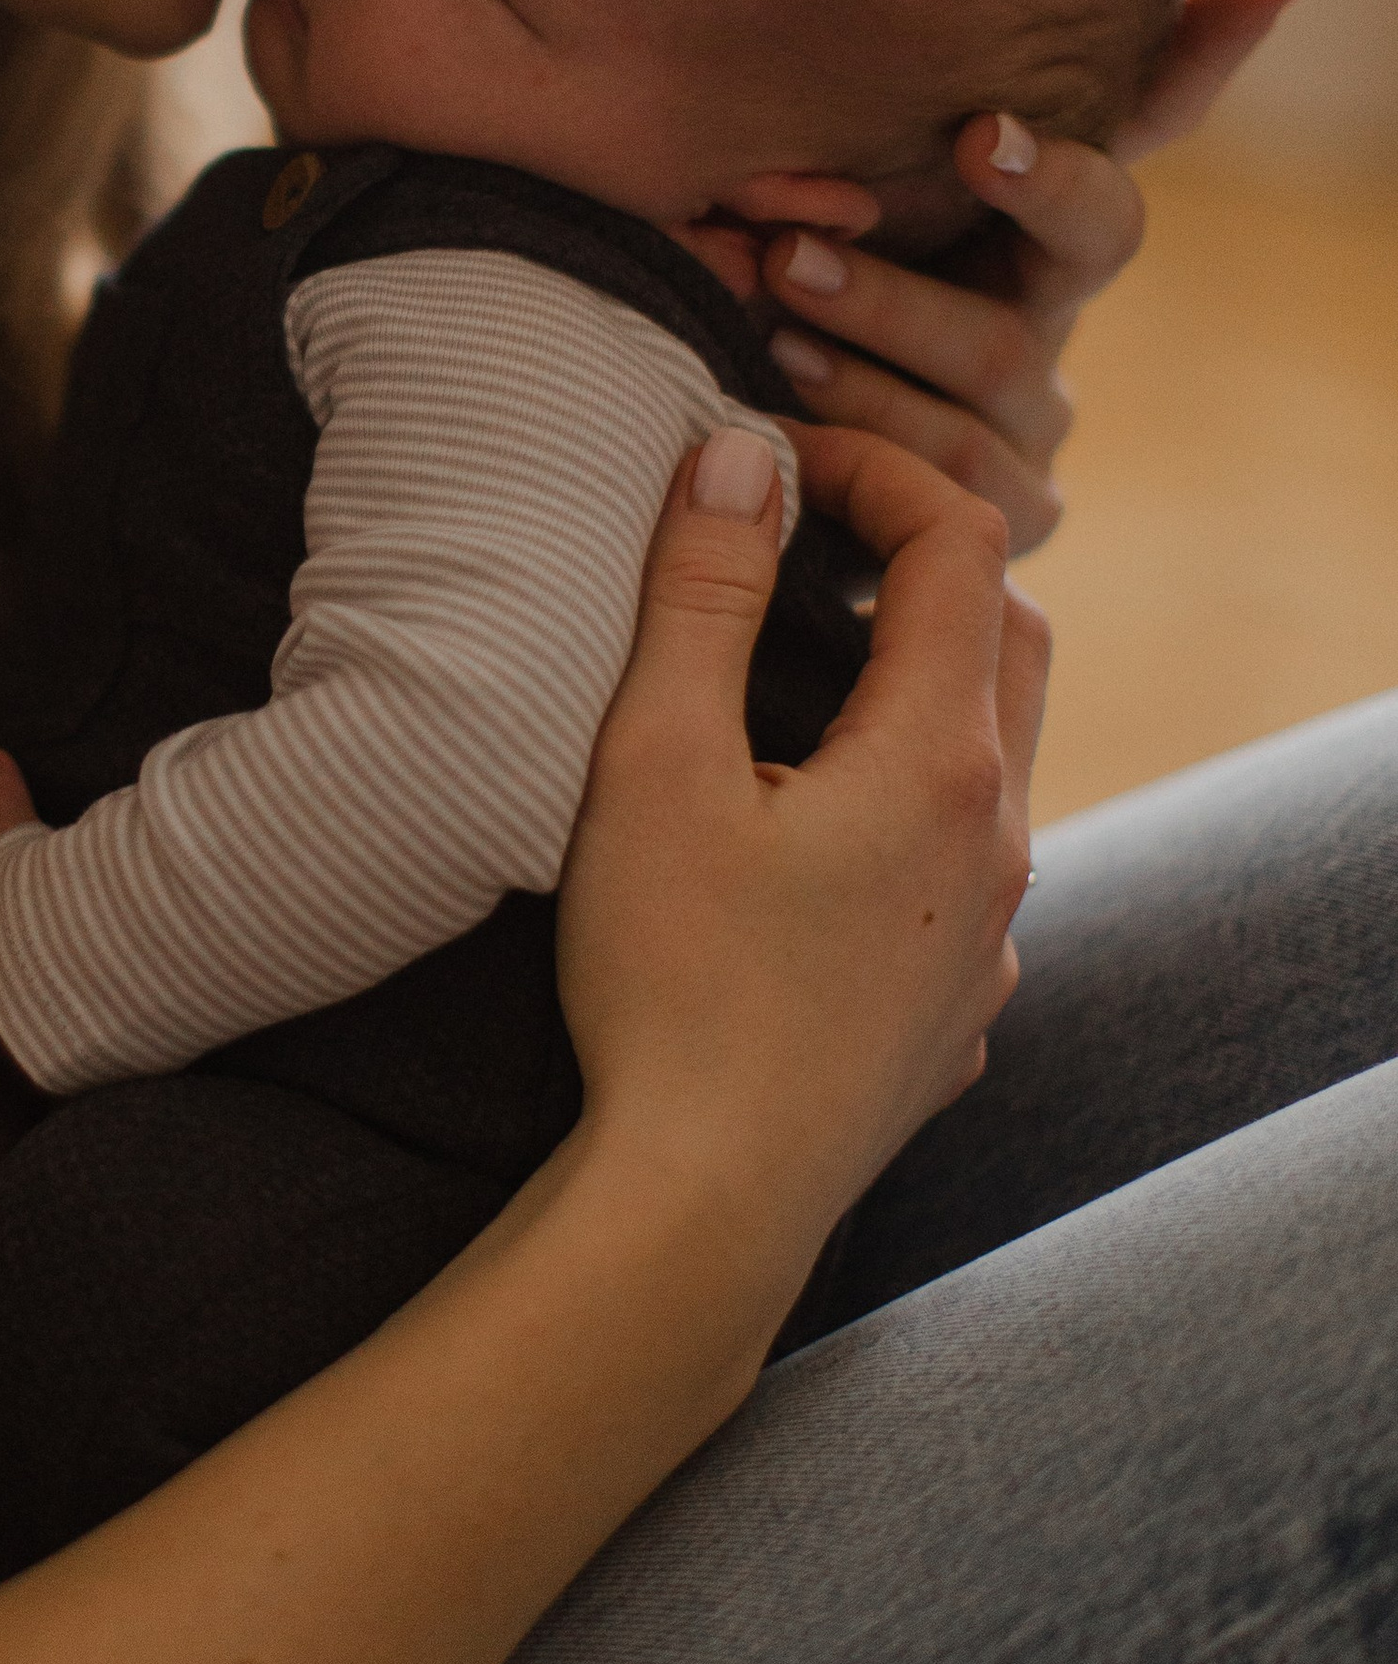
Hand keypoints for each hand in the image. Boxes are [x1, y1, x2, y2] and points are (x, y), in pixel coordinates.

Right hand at [554, 422, 1046, 1291]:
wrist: (703, 1205)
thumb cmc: (668, 984)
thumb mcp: (654, 762)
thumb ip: (703, 596)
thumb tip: (741, 458)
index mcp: (938, 758)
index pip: (958, 546)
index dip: (875, 472)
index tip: (776, 462)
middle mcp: (998, 838)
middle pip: (1009, 638)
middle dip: (921, 560)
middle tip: (806, 541)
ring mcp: (987, 934)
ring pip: (996, 760)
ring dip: (922, 684)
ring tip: (802, 679)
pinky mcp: (952, 1010)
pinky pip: (964, 870)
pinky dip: (910, 806)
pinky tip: (811, 843)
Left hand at [752, 0, 1314, 551]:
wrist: (767, 422)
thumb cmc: (840, 250)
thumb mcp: (889, 157)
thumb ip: (1011, 74)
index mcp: (1047, 243)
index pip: (1098, 203)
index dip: (1049, 172)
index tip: (976, 134)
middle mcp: (1051, 338)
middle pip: (1021, 324)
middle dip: (903, 289)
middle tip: (794, 247)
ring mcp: (1030, 445)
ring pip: (978, 408)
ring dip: (869, 361)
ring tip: (769, 318)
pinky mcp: (990, 529)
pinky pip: (942, 495)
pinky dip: (856, 449)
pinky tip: (775, 412)